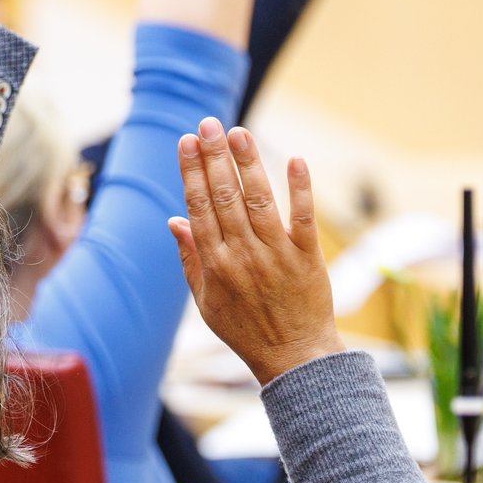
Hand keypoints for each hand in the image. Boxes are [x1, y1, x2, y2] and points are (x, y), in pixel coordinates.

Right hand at [168, 119, 344, 385]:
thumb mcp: (205, 300)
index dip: (192, 172)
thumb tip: (174, 219)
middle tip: (208, 124)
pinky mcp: (307, 257)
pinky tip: (295, 160)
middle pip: (225, 196)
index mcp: (214, 263)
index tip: (186, 142)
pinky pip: (303, 217)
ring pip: (259, 200)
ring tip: (239, 132)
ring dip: (249, 163)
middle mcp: (243, 254)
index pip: (199, 207)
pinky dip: (300, 188)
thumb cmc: (245, 330)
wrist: (294, 357)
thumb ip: (190, 258)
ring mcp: (276, 254)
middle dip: (214, 156)